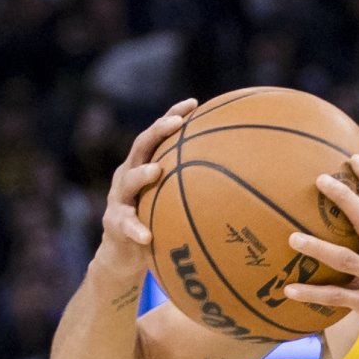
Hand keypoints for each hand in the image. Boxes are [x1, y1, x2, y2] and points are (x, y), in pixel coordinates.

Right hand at [95, 99, 196, 280]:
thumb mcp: (174, 203)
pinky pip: (125, 225)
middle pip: (141, 147)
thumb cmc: (158, 223)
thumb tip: (244, 180)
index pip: (158, 136)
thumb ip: (197, 189)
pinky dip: (136, 229)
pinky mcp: (114, 224)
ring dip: (141, 174)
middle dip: (158, 132)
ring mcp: (118, 199)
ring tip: (156, 171)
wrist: (124, 254)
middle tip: (176, 124)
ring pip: (128, 181)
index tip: (193, 103)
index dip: (172, 117)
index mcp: (144, 166)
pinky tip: (147, 235)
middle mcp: (128, 177)